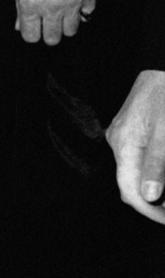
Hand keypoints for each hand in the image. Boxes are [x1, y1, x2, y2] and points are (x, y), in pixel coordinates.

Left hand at [14, 0, 97, 43]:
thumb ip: (20, 5)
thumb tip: (20, 24)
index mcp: (30, 3)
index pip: (31, 36)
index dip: (31, 32)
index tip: (33, 27)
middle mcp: (51, 7)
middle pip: (52, 39)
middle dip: (49, 32)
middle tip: (47, 21)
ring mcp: (72, 3)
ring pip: (71, 31)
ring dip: (66, 23)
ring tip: (61, 10)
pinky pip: (88, 14)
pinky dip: (82, 10)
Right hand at [106, 70, 164, 223]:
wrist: (163, 66)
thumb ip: (157, 164)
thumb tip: (150, 197)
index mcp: (123, 143)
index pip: (129, 190)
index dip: (150, 212)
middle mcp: (118, 142)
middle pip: (130, 184)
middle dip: (154, 203)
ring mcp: (123, 136)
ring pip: (135, 173)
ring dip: (156, 189)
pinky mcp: (132, 131)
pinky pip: (138, 160)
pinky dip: (154, 173)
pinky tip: (164, 176)